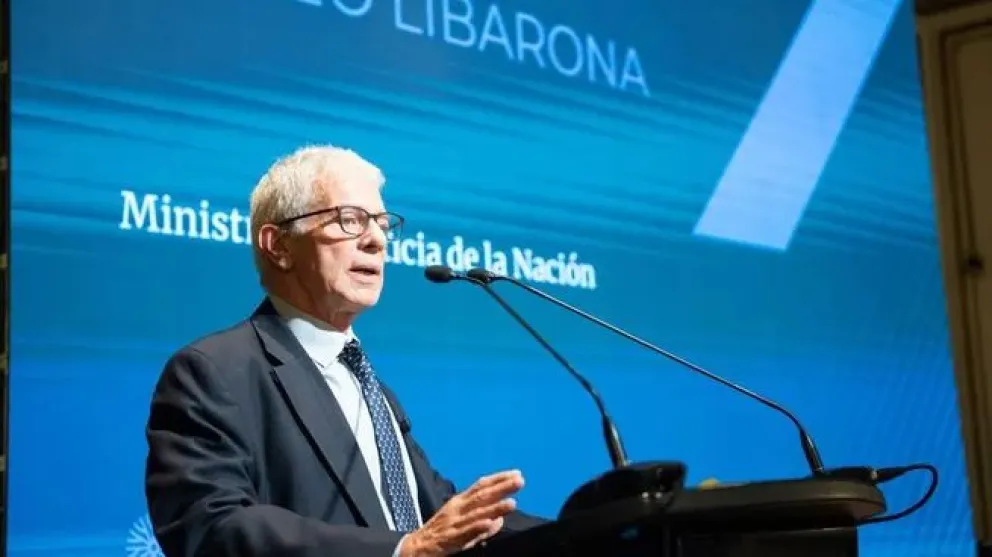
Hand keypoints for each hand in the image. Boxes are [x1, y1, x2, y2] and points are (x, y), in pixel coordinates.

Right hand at [401, 470, 523, 556]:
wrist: (413, 549)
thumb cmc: (439, 534)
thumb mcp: (460, 523)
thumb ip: (481, 521)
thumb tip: (500, 519)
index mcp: (459, 503)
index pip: (481, 486)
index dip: (498, 479)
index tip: (516, 473)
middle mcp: (457, 509)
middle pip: (482, 496)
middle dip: (501, 488)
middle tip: (519, 481)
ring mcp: (454, 523)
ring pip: (477, 514)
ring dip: (495, 508)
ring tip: (512, 503)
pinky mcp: (450, 539)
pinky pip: (466, 533)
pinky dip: (478, 527)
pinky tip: (491, 523)